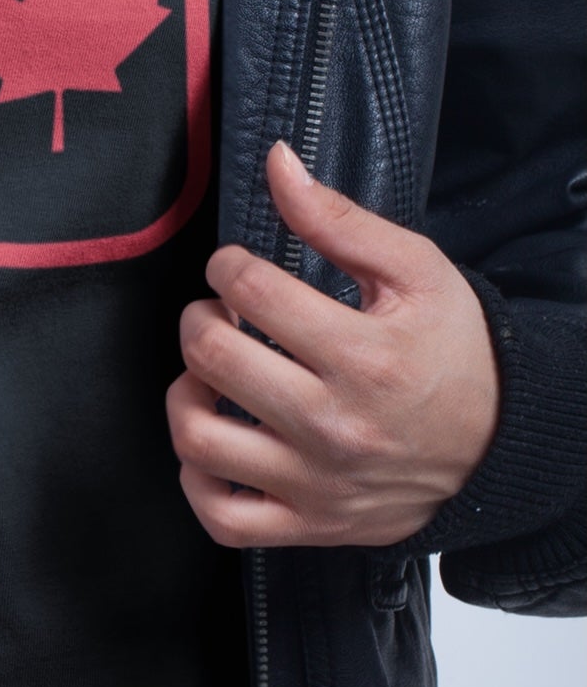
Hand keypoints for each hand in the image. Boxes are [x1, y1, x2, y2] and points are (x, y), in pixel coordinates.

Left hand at [166, 139, 499, 547]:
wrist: (500, 445)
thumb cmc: (453, 351)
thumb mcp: (415, 270)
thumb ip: (337, 217)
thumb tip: (276, 162)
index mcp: (363, 356)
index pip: (249, 291)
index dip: (226, 266)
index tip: (237, 269)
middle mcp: (334, 425)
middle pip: (211, 357)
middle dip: (200, 318)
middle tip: (221, 313)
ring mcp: (316, 484)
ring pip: (198, 439)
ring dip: (186, 393)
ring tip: (211, 373)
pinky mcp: (307, 525)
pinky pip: (220, 516)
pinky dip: (196, 476)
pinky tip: (214, 437)